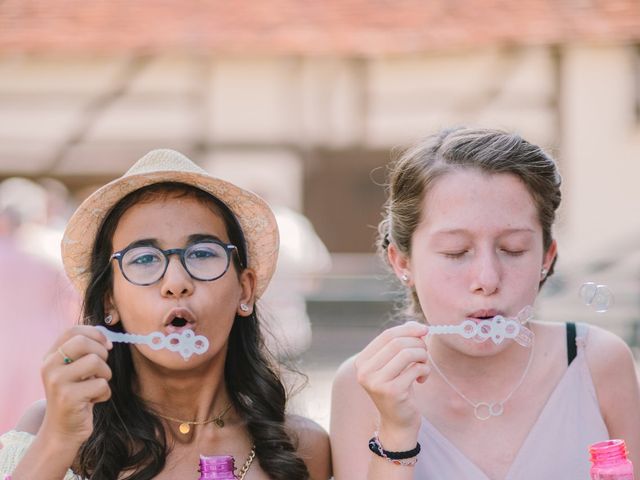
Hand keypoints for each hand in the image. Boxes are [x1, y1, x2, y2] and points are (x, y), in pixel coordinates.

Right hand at [40, 326, 112, 444]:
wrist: (63, 430)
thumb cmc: (76, 395)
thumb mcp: (75, 370)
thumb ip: (85, 351)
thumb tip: (107, 336)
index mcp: (50, 356)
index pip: (73, 331)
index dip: (95, 334)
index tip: (107, 345)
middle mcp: (49, 366)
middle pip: (83, 342)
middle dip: (101, 352)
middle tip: (101, 369)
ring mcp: (57, 382)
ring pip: (95, 361)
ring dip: (105, 374)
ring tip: (96, 386)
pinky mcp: (68, 398)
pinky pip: (101, 384)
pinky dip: (105, 393)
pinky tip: (93, 401)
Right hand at [354, 321, 429, 439]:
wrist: (398, 422)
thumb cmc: (398, 388)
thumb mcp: (394, 364)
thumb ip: (401, 343)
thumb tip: (416, 325)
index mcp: (362, 361)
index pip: (386, 335)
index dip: (408, 329)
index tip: (424, 329)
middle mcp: (364, 371)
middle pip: (397, 343)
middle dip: (417, 343)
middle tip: (424, 352)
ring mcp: (377, 382)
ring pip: (407, 353)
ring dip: (422, 356)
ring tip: (423, 364)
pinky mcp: (392, 391)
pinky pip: (416, 368)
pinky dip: (424, 370)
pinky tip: (421, 379)